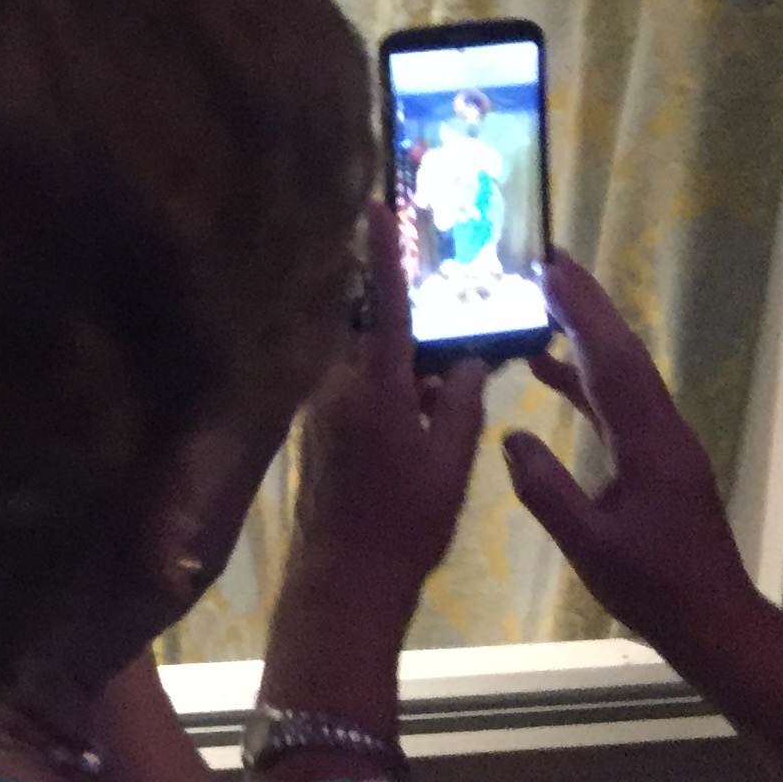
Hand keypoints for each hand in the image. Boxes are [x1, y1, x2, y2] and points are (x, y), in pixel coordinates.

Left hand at [287, 203, 490, 616]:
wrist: (344, 576)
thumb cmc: (406, 523)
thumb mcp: (450, 462)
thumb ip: (459, 403)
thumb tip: (465, 358)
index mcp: (375, 388)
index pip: (384, 305)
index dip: (384, 253)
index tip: (378, 204)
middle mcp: (338, 386)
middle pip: (374, 332)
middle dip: (410, 324)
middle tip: (448, 315)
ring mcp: (322, 407)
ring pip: (366, 364)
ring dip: (401, 364)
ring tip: (442, 380)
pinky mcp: (317, 428)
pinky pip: (356, 389)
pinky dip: (387, 389)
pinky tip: (418, 415)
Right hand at [501, 249, 769, 659]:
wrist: (715, 623)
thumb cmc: (654, 589)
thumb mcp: (588, 545)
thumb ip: (546, 489)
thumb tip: (510, 437)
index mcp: (648, 444)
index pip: (611, 361)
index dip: (581, 311)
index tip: (550, 266)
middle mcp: (662, 431)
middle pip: (623, 353)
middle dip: (585, 304)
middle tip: (543, 260)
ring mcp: (663, 445)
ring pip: (623, 373)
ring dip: (585, 334)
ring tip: (539, 300)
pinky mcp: (658, 461)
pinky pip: (618, 401)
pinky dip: (584, 377)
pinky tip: (549, 371)